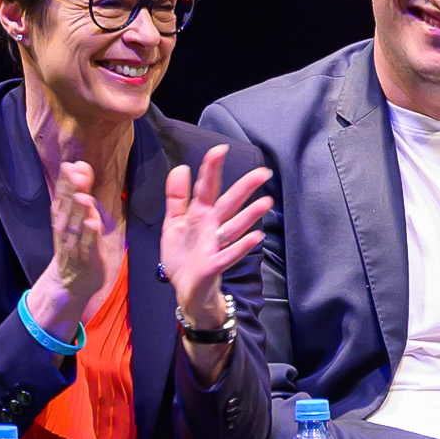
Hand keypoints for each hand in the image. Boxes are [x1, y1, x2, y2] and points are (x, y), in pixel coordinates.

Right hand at [31, 151, 116, 338]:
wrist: (70, 282)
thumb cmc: (76, 243)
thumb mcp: (76, 214)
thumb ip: (78, 191)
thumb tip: (79, 165)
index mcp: (63, 217)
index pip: (63, 195)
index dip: (66, 181)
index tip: (71, 165)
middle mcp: (65, 229)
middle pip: (67, 207)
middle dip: (71, 190)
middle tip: (75, 172)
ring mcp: (75, 244)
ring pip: (75, 226)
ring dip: (79, 211)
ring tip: (83, 196)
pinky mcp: (87, 259)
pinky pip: (87, 246)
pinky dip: (89, 235)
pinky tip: (93, 223)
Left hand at [158, 145, 276, 322]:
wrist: (187, 289)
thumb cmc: (183, 256)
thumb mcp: (173, 223)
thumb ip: (176, 197)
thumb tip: (181, 168)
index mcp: (199, 215)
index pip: (206, 188)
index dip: (211, 169)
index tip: (220, 148)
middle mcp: (211, 227)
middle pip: (229, 204)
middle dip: (244, 188)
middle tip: (264, 172)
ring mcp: (214, 245)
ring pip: (235, 226)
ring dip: (250, 215)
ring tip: (266, 202)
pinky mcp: (214, 265)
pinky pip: (229, 254)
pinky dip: (241, 246)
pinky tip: (256, 237)